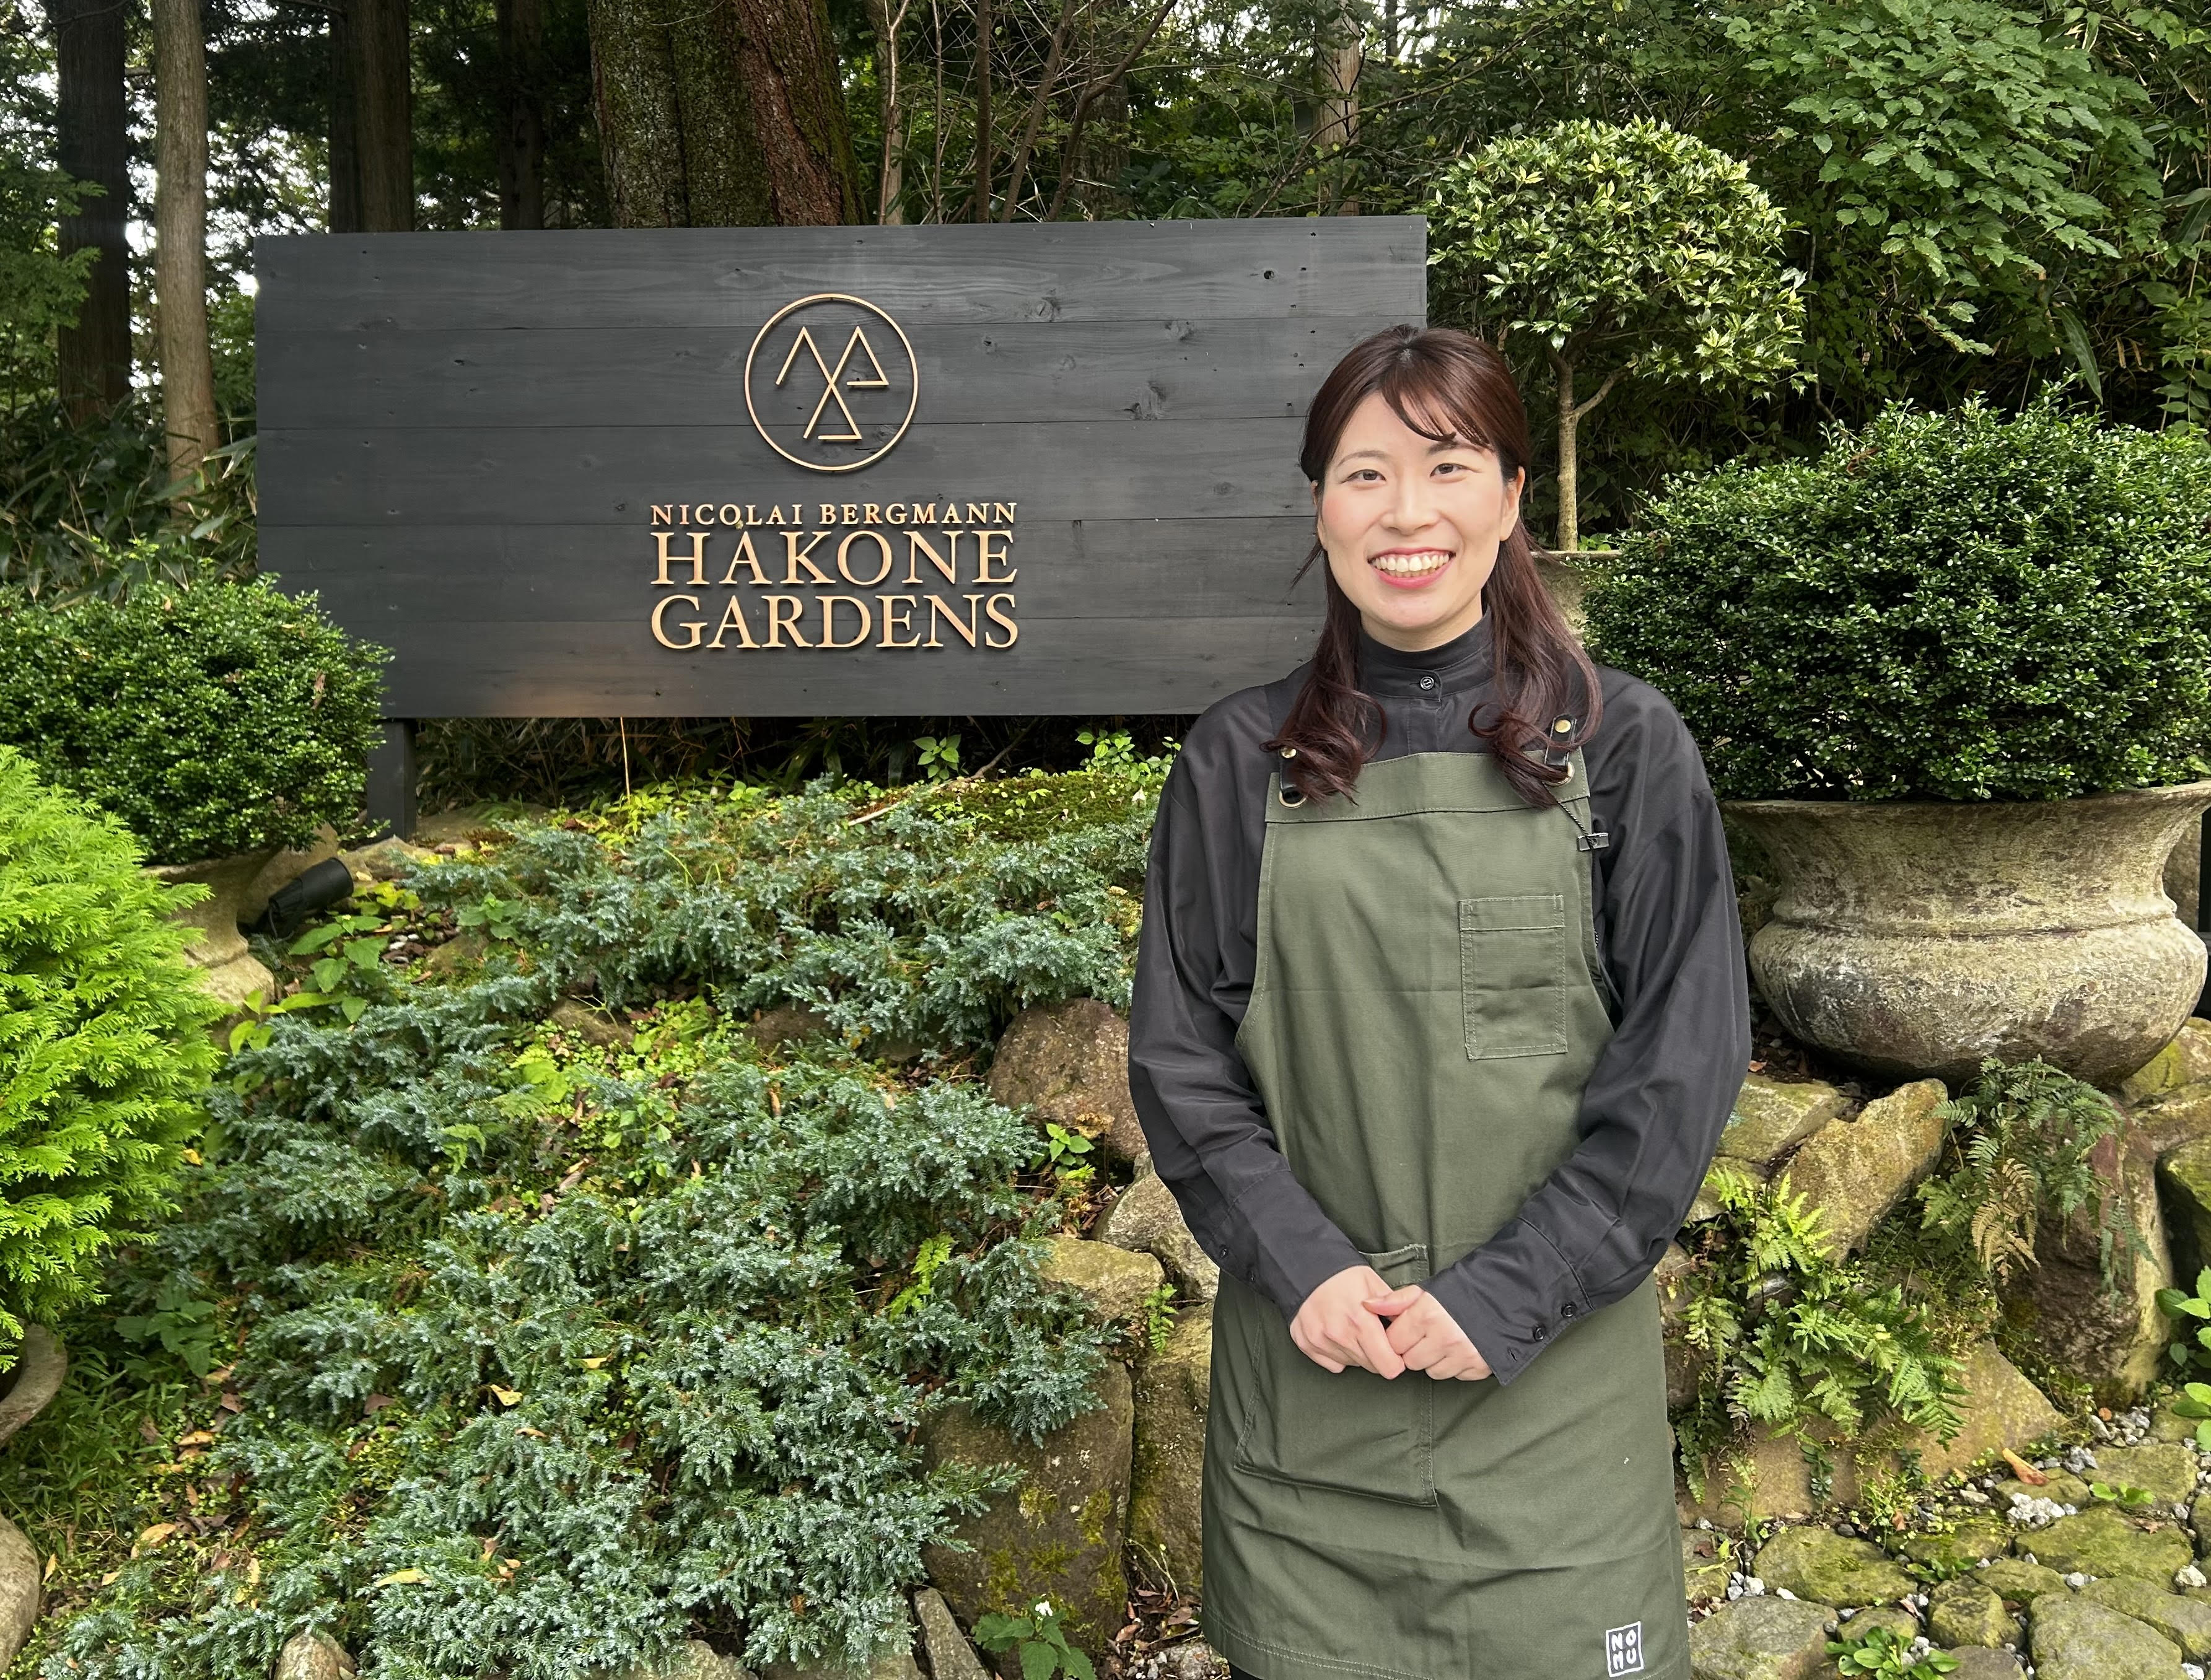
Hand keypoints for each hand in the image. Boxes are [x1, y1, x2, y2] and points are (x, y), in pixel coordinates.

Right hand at [1290, 1265, 1406, 1376]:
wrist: (1305, 1268)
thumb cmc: (1343, 1276)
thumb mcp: (1374, 1284)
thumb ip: (1397, 1308)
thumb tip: (1415, 1327)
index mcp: (1360, 1321)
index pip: (1388, 1366)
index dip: (1397, 1360)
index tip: (1395, 1350)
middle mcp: (1339, 1335)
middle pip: (1371, 1367)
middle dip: (1377, 1355)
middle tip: (1373, 1335)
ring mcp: (1320, 1342)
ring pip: (1352, 1365)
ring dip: (1358, 1353)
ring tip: (1353, 1329)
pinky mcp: (1307, 1345)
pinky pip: (1333, 1364)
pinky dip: (1339, 1355)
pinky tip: (1337, 1335)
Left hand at [1361, 1284, 1492, 1380]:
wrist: (1504, 1296)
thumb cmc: (1459, 1292)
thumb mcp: (1426, 1291)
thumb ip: (1395, 1301)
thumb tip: (1366, 1306)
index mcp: (1427, 1315)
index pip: (1393, 1342)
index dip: (1397, 1337)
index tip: (1406, 1331)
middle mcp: (1445, 1337)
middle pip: (1410, 1361)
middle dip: (1414, 1350)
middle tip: (1426, 1336)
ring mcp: (1463, 1354)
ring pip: (1431, 1372)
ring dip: (1433, 1361)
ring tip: (1444, 1341)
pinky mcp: (1478, 1367)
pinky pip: (1454, 1376)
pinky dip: (1454, 1366)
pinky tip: (1459, 1349)